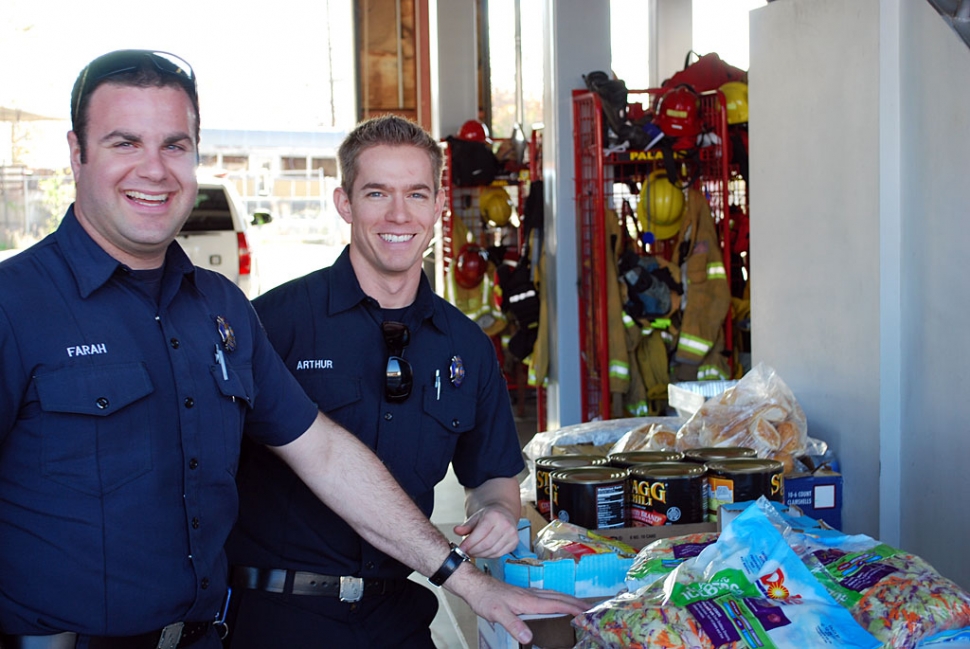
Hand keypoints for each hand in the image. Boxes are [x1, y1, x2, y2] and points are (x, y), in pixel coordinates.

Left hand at [445, 562, 588, 644]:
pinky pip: (546, 595)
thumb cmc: (486, 598)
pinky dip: (557, 598)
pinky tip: (555, 601)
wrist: (475, 585)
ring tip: (579, 604)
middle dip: (576, 602)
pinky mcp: (523, 594)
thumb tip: (529, 638)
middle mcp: (531, 595)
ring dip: (568, 599)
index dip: (572, 608)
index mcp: (529, 601)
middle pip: (559, 597)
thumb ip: (514, 625)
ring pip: (554, 594)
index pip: (557, 604)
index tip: (587, 612)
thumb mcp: (498, 614)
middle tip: (590, 608)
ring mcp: (527, 593)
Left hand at [453, 504, 519, 557]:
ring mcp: (511, 534)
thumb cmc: (489, 516)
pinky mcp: (514, 542)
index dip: (469, 544)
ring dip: (481, 555)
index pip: (479, 534)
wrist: (503, 513)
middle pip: (486, 544)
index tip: (461, 549)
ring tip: (474, 552)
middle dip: (474, 551)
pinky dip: (489, 556)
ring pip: (492, 551)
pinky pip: (499, 554)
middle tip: (466, 552)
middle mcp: (505, 524)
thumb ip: (466, 526)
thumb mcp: (475, 518)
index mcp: (494, 516)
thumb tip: (456, 530)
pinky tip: (483, 552)